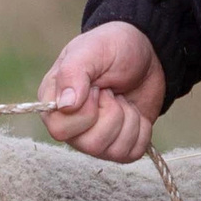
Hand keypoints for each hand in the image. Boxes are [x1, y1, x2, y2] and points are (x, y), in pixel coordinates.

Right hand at [41, 21, 167, 162]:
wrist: (146, 53)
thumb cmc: (112, 47)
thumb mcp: (91, 50)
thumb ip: (73, 73)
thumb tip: (66, 105)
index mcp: (54, 104)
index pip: (60, 130)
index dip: (86, 112)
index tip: (96, 88)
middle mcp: (72, 128)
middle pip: (92, 145)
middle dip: (113, 113)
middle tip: (111, 92)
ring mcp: (96, 139)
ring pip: (115, 151)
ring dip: (129, 119)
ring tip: (122, 98)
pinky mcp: (119, 145)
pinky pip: (133, 153)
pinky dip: (142, 128)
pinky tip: (133, 111)